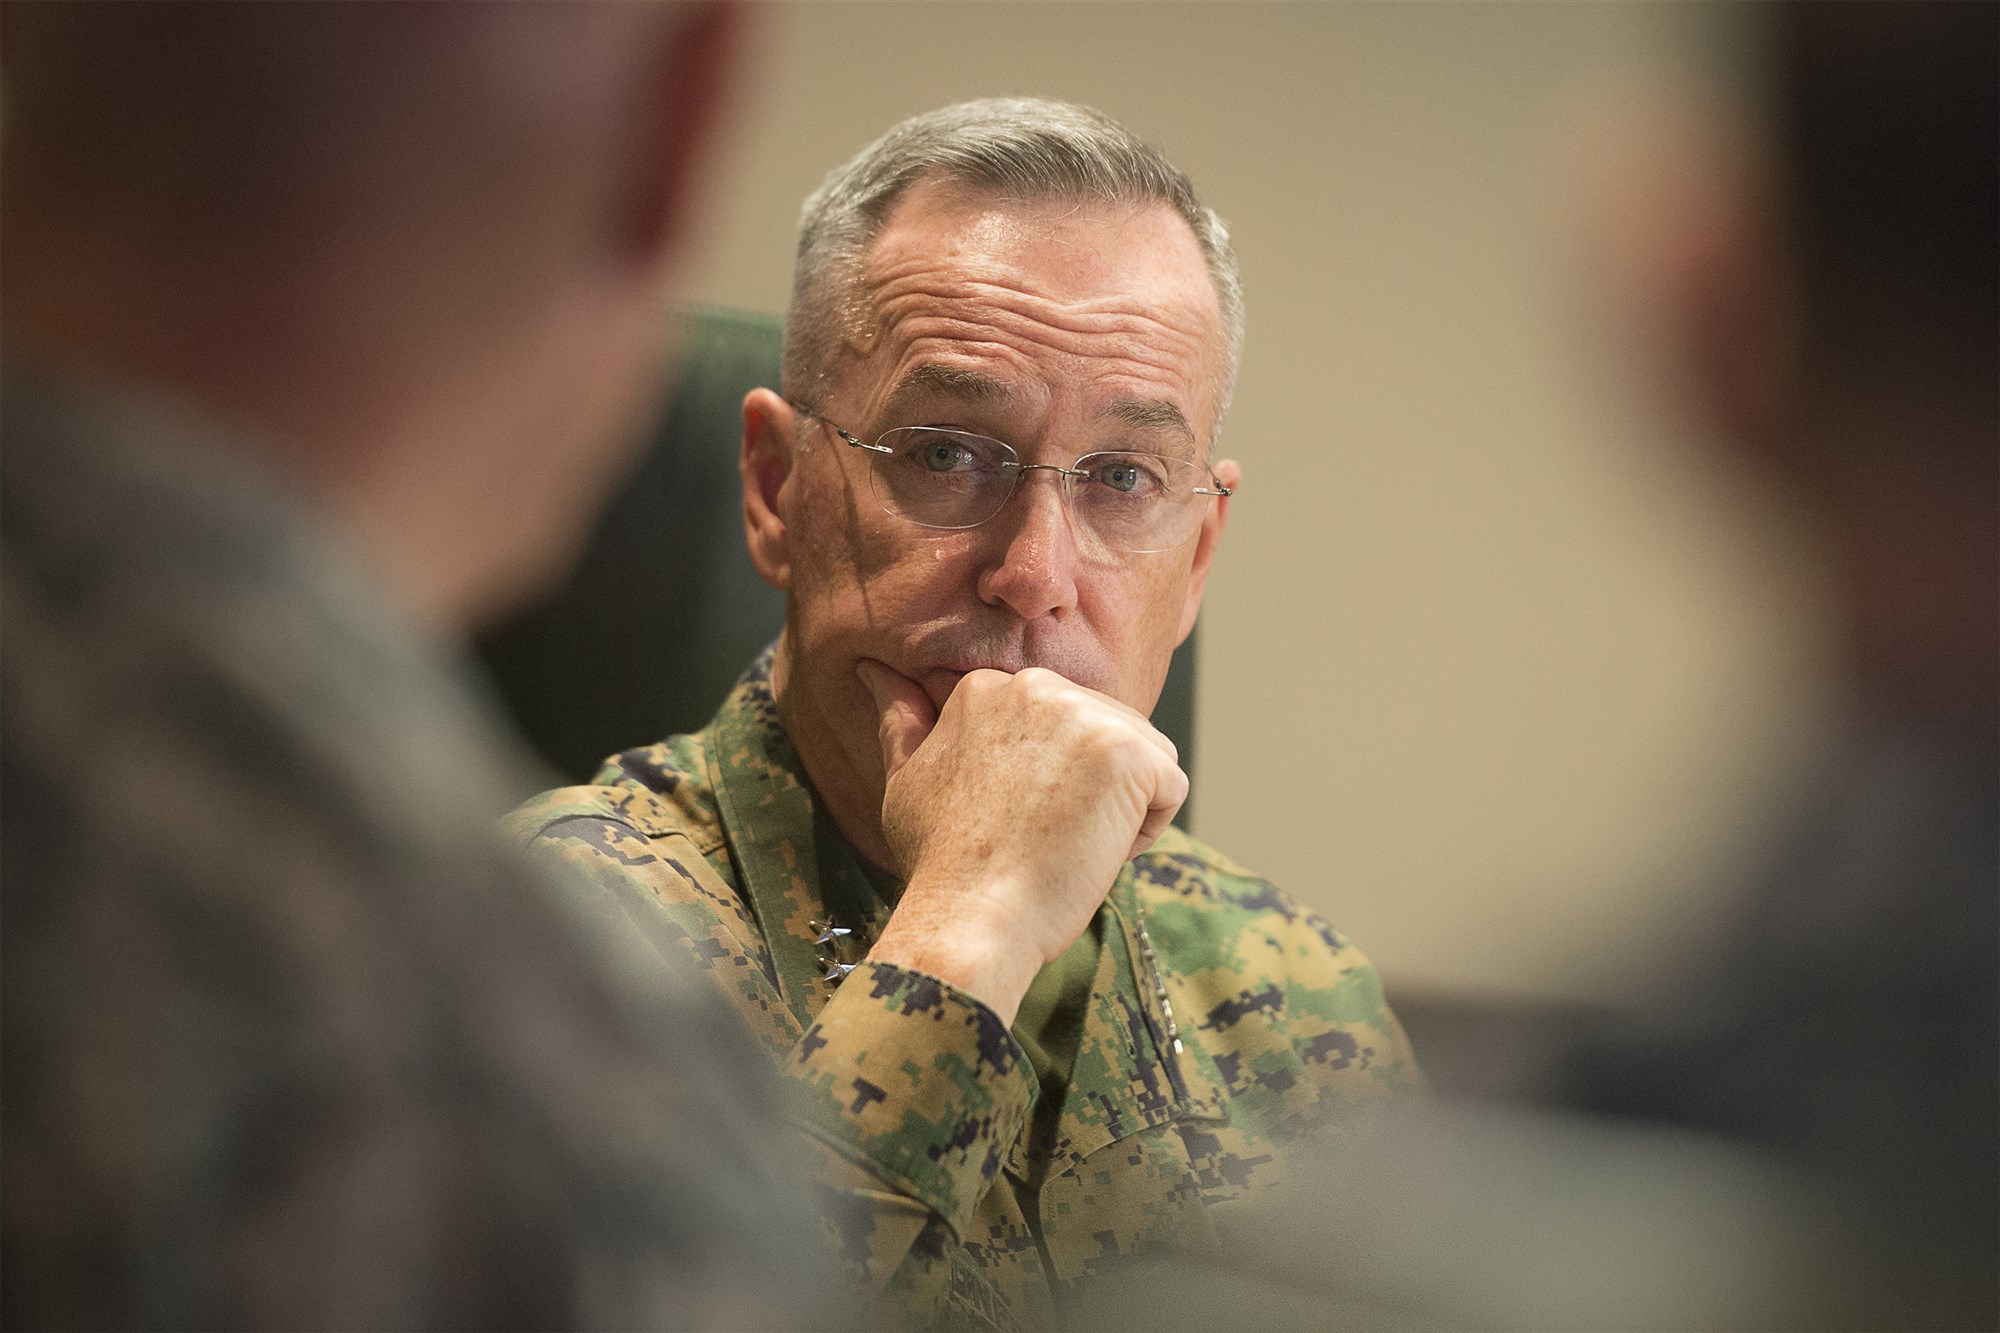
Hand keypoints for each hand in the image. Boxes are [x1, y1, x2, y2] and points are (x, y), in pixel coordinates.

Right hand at [855, 659, 1187, 1024]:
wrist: (970, 915)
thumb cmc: (940, 863)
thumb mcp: (906, 781)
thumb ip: (902, 721)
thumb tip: (874, 671)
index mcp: (988, 687)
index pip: (1061, 728)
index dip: (1047, 787)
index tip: (1013, 823)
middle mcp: (1037, 686)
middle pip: (1106, 736)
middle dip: (1089, 793)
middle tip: (1039, 839)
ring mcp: (1086, 715)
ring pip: (1143, 759)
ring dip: (1119, 810)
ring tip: (1065, 844)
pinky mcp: (1129, 752)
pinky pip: (1170, 787)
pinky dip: (1145, 832)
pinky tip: (1093, 850)